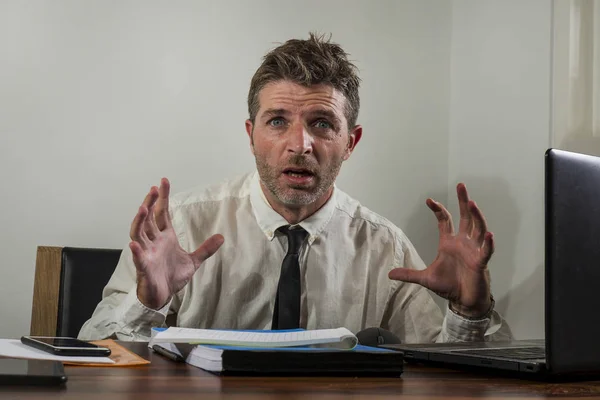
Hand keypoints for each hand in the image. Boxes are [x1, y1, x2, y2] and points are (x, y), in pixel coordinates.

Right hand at [129, 178, 223, 309]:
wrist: (163, 296)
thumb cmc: (172, 276)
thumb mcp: (193, 261)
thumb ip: (205, 249)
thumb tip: (221, 237)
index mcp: (164, 237)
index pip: (162, 213)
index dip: (162, 197)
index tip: (163, 181)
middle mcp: (153, 242)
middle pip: (149, 218)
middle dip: (150, 203)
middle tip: (153, 189)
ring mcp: (146, 253)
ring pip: (138, 233)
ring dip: (140, 221)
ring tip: (143, 208)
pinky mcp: (144, 267)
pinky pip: (138, 258)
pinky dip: (135, 251)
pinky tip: (133, 244)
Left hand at [388, 183, 493, 317]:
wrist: (463, 301)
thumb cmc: (448, 286)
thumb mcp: (425, 278)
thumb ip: (409, 274)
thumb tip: (389, 274)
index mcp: (449, 243)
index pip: (444, 221)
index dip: (438, 210)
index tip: (428, 200)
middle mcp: (462, 243)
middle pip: (465, 217)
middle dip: (463, 201)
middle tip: (460, 186)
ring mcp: (473, 251)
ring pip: (478, 228)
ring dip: (476, 216)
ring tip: (472, 203)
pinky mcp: (481, 262)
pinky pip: (486, 250)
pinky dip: (488, 243)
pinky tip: (488, 234)